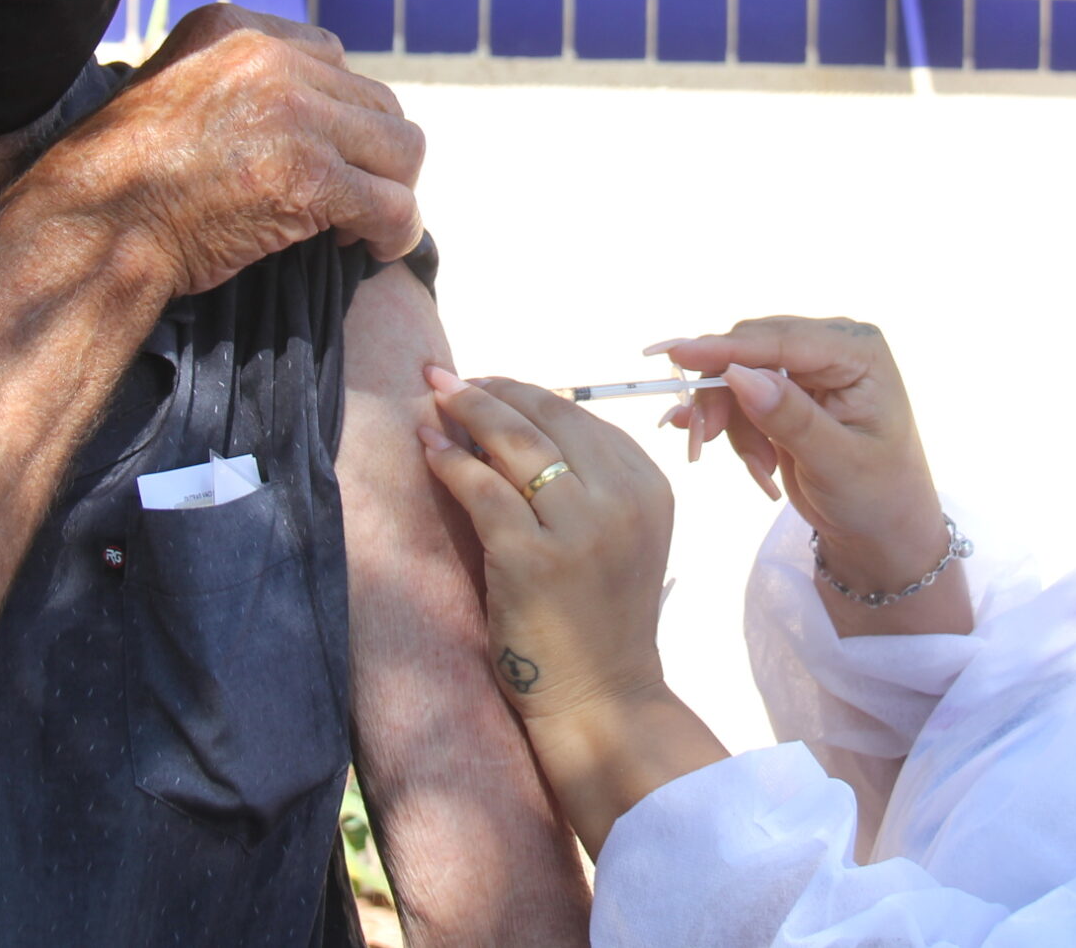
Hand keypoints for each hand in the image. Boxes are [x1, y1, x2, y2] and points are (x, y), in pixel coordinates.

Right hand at [27, 4, 426, 297]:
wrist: (90, 229)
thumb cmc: (118, 179)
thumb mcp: (170, 91)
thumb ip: (233, 84)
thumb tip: (302, 111)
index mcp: (232, 27)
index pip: (330, 55)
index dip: (335, 113)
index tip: (320, 153)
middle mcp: (270, 58)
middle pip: (375, 101)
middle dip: (369, 153)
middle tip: (348, 196)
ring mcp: (295, 116)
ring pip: (402, 147)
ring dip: (391, 188)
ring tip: (362, 223)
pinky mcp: (312, 177)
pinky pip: (395, 205)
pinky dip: (397, 233)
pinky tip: (372, 248)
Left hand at [417, 370, 673, 721]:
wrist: (603, 699)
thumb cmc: (600, 619)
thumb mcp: (616, 536)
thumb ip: (586, 482)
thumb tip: (510, 422)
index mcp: (648, 486)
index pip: (579, 417)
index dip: (525, 393)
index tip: (486, 384)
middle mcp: (622, 498)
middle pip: (546, 418)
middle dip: (490, 389)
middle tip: (445, 377)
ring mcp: (579, 527)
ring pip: (514, 442)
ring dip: (467, 410)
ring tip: (433, 395)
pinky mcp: (533, 557)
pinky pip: (481, 488)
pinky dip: (449, 460)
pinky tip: (427, 445)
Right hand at [654, 318, 945, 591]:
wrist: (880, 530)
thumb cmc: (877, 497)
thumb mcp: (837, 463)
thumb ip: (790, 418)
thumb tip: (738, 375)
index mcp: (858, 351)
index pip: (782, 341)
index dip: (726, 348)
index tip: (675, 356)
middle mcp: (830, 347)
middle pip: (748, 351)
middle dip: (723, 398)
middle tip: (705, 442)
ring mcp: (807, 367)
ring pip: (734, 376)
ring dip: (734, 427)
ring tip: (763, 470)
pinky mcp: (786, 391)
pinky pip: (737, 397)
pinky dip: (735, 430)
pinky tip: (747, 460)